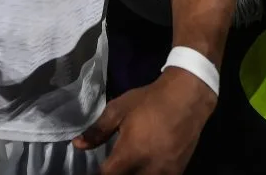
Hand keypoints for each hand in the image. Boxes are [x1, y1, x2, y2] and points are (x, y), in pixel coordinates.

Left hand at [73, 70, 216, 173]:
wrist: (187, 98)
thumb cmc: (149, 101)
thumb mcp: (118, 110)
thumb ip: (97, 131)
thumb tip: (78, 145)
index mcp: (130, 154)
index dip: (99, 173)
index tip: (97, 167)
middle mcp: (148, 169)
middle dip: (116, 174)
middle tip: (112, 164)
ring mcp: (165, 173)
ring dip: (132, 174)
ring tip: (126, 165)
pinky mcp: (178, 172)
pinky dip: (148, 174)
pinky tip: (143, 165)